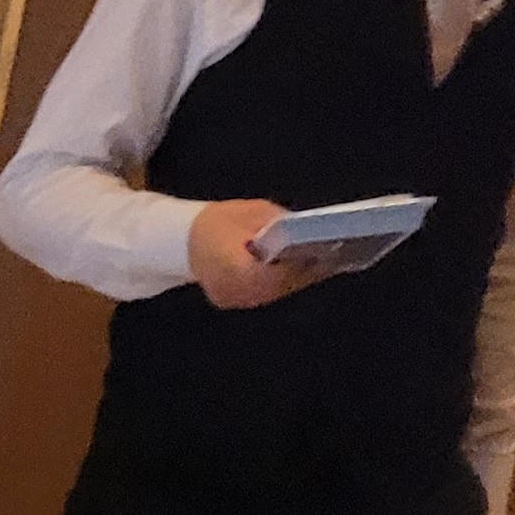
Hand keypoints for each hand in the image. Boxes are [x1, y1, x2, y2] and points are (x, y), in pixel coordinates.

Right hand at [186, 197, 347, 309]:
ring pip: (273, 292)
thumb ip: (280, 226)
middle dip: (303, 271)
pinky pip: (265, 294)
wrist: (182, 239)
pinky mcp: (234, 301)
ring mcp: (231, 299)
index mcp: (230, 266)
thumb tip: (307, 234)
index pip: (271, 273)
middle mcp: (230, 289)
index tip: (323, 252)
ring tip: (321, 260)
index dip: (298, 264)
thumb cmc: (218, 222)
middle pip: (277, 286)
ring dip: (296, 278)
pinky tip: (300, 268)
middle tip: (332, 255)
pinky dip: (283, 282)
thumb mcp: (254, 213)